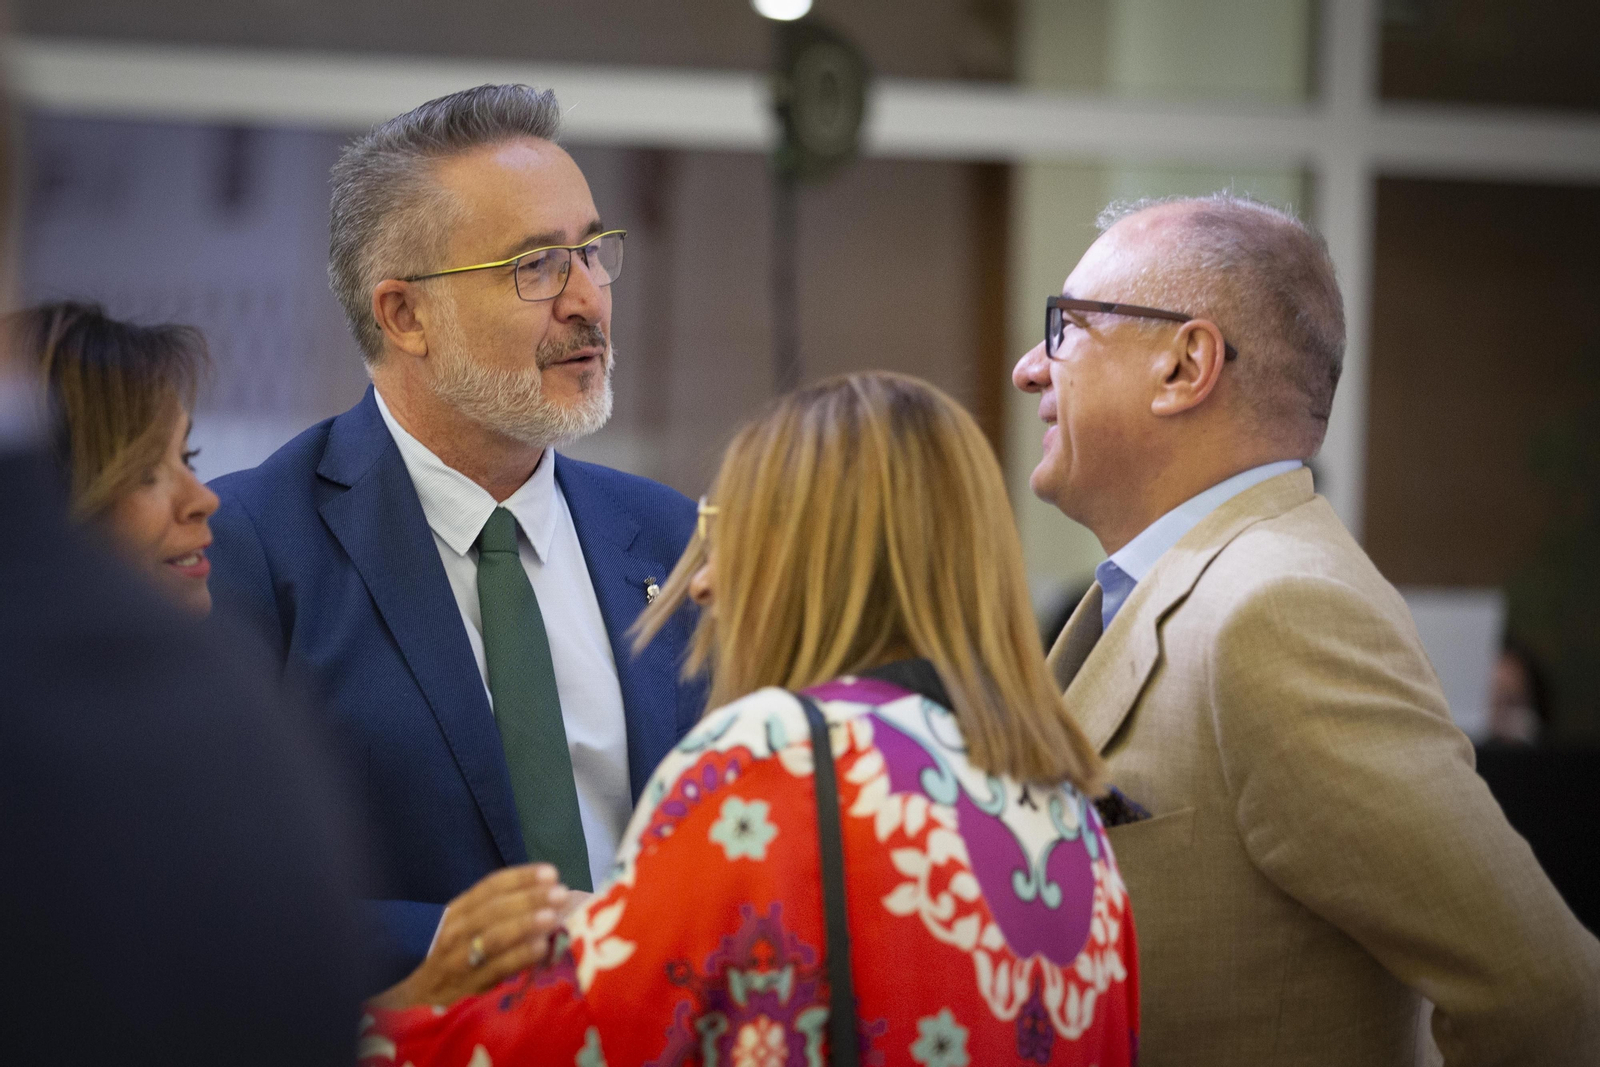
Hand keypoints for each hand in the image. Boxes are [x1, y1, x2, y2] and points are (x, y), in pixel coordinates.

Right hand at [369, 864, 570, 1011]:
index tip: (551, 872)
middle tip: (560, 892)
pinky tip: (540, 949)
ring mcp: (458, 959)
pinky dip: (518, 957)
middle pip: (493, 909)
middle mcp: (455, 930)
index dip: (521, 878)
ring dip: (524, 925)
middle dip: (528, 898)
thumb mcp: (465, 927)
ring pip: (492, 937)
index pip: (490, 887)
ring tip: (553, 917)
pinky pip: (495, 969)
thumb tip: (546, 898)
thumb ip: (497, 912)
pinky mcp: (465, 987)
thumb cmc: (448, 955)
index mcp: (457, 910)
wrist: (409, 994)